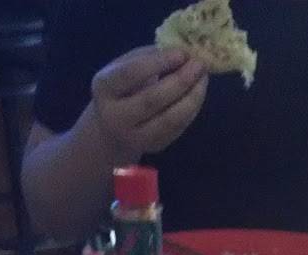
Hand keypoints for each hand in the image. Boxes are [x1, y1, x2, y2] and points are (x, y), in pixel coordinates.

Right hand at [91, 47, 207, 160]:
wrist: (110, 129)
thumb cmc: (120, 89)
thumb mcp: (123, 67)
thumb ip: (147, 57)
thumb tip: (182, 53)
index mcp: (104, 89)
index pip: (131, 74)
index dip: (158, 63)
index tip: (182, 53)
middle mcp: (116, 117)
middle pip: (152, 100)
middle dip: (180, 81)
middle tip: (199, 64)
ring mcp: (135, 138)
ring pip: (169, 120)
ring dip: (192, 98)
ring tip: (203, 78)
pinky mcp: (153, 147)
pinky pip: (177, 129)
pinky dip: (192, 109)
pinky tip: (198, 93)